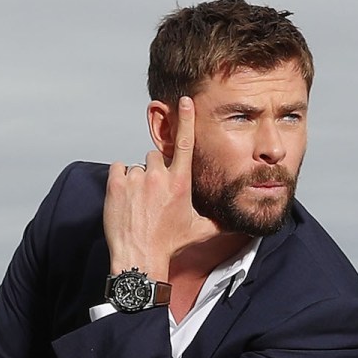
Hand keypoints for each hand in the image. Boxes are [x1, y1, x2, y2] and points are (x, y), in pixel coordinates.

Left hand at [104, 96, 218, 280]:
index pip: (187, 143)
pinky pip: (119, 169)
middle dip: (157, 170)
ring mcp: (136, 179)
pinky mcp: (115, 184)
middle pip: (157, 157)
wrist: (140, 257)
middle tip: (156, 194)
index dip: (187, 120)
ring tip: (141, 202)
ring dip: (139, 178)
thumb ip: (221, 222)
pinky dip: (121, 179)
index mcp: (181, 183)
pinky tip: (127, 198)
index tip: (185, 101)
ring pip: (138, 166)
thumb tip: (241, 224)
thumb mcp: (201, 231)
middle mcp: (159, 177)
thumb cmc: (170, 244)